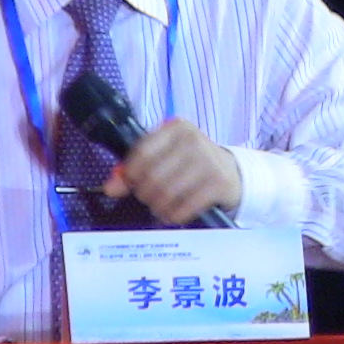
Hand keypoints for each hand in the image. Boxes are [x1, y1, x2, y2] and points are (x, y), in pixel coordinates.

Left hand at [103, 117, 242, 224]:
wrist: (232, 172)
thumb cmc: (191, 163)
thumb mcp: (165, 157)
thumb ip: (135, 168)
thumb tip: (110, 188)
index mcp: (177, 128)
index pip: (142, 153)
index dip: (131, 174)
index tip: (134, 183)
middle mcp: (194, 140)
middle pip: (152, 176)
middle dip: (145, 193)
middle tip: (149, 198)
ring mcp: (208, 161)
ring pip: (166, 193)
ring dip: (158, 207)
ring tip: (160, 207)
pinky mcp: (218, 183)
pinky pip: (185, 207)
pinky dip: (174, 215)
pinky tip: (173, 214)